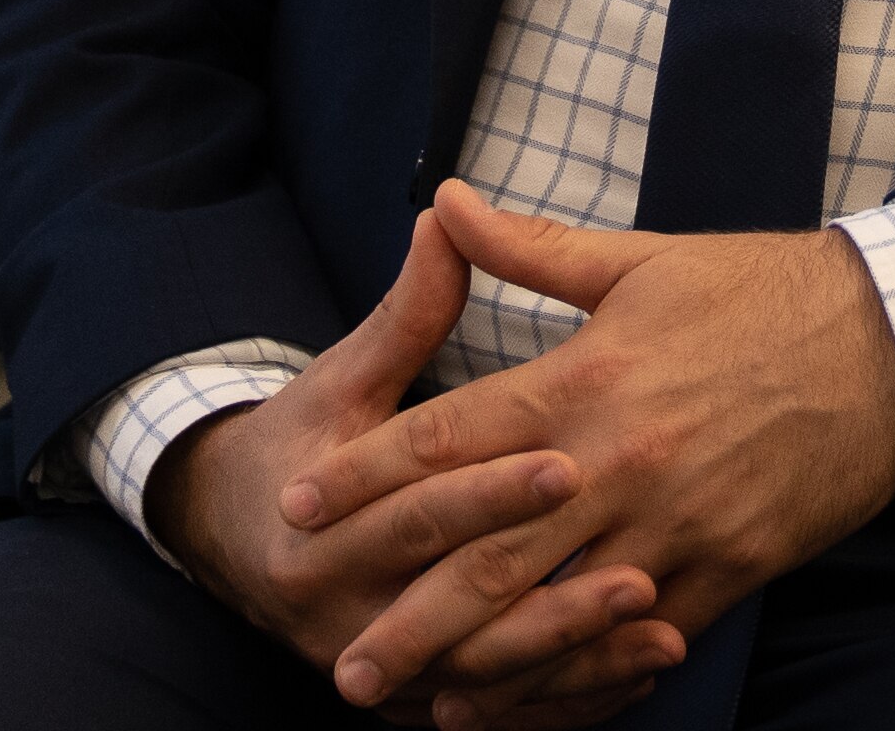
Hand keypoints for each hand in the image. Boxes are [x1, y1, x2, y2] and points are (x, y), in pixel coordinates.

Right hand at [141, 194, 681, 704]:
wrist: (235, 534)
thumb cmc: (307, 438)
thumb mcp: (344, 376)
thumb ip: (407, 312)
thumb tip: (447, 213)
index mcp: (317, 523)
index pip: (418, 505)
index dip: (492, 487)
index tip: (570, 461)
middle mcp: (337, 608)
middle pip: (456, 603)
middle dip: (550, 592)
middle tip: (642, 572)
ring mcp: (375, 664)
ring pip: (484, 675)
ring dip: (573, 657)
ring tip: (660, 627)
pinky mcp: (410, 698)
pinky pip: (496, 711)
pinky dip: (566, 699)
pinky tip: (638, 673)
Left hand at [283, 181, 894, 723]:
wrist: (892, 342)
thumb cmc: (762, 291)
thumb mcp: (641, 261)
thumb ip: (529, 246)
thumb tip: (440, 202)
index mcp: (588, 380)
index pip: (452, 438)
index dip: (369, 478)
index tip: (301, 507)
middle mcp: (619, 462)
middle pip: (488, 549)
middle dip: (408, 609)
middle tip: (340, 656)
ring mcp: (674, 523)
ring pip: (557, 609)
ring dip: (481, 659)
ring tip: (418, 694)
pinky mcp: (729, 565)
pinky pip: (639, 636)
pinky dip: (580, 671)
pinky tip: (533, 691)